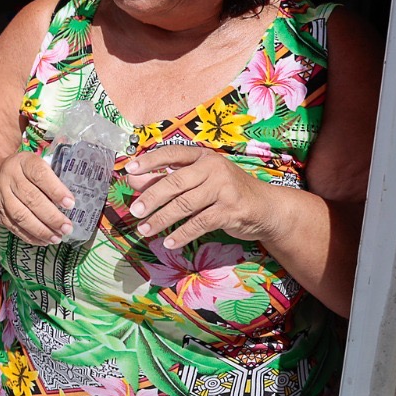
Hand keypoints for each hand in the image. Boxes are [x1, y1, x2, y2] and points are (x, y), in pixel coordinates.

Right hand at [0, 151, 73, 245]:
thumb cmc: (21, 171)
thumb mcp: (33, 163)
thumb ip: (51, 174)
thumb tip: (77, 195)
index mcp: (23, 162)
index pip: (39, 174)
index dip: (56, 190)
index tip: (70, 204)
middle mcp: (9, 177)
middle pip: (31, 198)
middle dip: (51, 216)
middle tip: (67, 227)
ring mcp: (0, 195)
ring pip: (20, 215)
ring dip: (41, 229)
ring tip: (57, 238)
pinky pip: (13, 226)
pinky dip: (30, 236)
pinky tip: (43, 241)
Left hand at [125, 145, 278, 248]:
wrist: (267, 208)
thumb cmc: (227, 193)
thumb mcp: (200, 181)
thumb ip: (170, 179)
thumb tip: (134, 180)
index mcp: (203, 156)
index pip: (171, 153)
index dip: (149, 161)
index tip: (128, 170)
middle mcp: (213, 168)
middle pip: (174, 182)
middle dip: (151, 197)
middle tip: (134, 211)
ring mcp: (224, 188)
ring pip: (184, 204)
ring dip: (161, 219)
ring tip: (145, 230)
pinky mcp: (231, 210)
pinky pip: (199, 223)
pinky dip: (182, 234)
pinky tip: (169, 242)